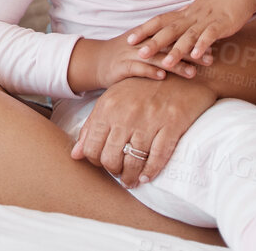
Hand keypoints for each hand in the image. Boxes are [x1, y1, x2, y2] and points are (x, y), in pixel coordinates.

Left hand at [70, 73, 216, 184]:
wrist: (179, 74)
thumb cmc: (142, 88)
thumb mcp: (113, 99)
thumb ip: (92, 126)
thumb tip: (75, 155)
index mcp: (108, 107)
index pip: (91, 147)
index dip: (95, 161)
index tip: (104, 163)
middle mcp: (127, 114)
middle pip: (111, 158)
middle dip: (113, 171)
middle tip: (119, 173)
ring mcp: (150, 120)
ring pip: (133, 161)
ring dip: (131, 176)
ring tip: (131, 180)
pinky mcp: (172, 125)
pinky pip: (158, 157)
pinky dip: (150, 172)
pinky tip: (145, 177)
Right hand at [84, 31, 201, 89]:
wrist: (94, 60)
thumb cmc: (123, 53)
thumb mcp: (143, 42)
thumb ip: (164, 40)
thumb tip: (189, 37)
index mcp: (149, 35)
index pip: (175, 35)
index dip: (193, 40)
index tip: (213, 47)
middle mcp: (142, 42)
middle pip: (169, 45)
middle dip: (190, 52)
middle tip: (209, 59)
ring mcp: (130, 54)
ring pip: (156, 57)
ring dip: (174, 65)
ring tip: (192, 72)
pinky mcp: (121, 66)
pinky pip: (137, 68)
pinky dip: (149, 71)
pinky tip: (161, 76)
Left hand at [127, 0, 255, 68]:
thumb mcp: (202, 11)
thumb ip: (189, 21)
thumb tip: (177, 31)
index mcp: (186, 13)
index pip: (160, 20)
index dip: (144, 30)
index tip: (128, 39)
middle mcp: (193, 16)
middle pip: (169, 29)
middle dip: (154, 42)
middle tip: (138, 53)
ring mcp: (207, 19)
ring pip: (188, 35)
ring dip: (177, 49)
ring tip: (166, 63)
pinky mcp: (223, 23)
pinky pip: (211, 35)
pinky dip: (203, 45)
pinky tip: (196, 56)